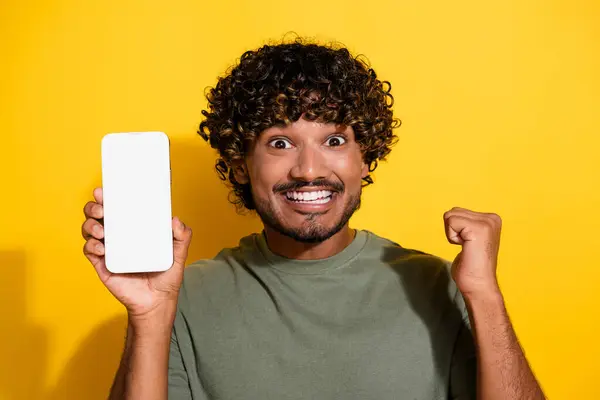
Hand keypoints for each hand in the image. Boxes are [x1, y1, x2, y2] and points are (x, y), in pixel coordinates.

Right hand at [82, 187, 192, 319]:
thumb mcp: (178, 253)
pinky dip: (92, 246)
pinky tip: (102, 248)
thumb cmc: (166, 276)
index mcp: (133, 229)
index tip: (104, 190)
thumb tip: (175, 220)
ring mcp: (108, 250)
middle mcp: (118, 236)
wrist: (157, 301)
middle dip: (94, 207)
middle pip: (97, 215)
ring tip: (101, 230)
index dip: (108, 197)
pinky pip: (89, 251)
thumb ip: (181, 236)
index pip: (118, 208)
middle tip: (102, 209)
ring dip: (90, 225)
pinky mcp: (102, 265)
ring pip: (89, 229)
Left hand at [443, 207, 501, 297]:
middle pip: (453, 211)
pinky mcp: (479, 229)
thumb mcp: (469, 237)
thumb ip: (464, 224)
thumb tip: (450, 215)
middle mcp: (492, 218)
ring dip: (452, 234)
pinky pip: (451, 222)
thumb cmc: (471, 266)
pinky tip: (465, 248)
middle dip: (453, 231)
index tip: (469, 245)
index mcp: (492, 219)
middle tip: (467, 247)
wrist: (479, 285)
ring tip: (467, 248)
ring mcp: (487, 223)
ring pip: (450, 216)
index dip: (456, 230)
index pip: (457, 211)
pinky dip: (452, 237)